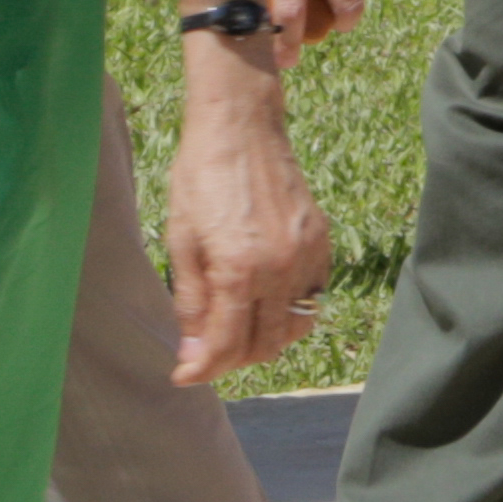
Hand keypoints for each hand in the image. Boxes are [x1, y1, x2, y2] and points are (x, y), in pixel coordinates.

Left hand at [158, 30, 333, 382]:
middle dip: (231, 360)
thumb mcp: (181, 241)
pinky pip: (313, 295)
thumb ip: (190, 302)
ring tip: (234, 330)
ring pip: (295, 326)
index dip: (202, 369)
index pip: (227, 345)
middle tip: (204, 354)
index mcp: (239, 269)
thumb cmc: (200, 178)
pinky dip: (289, 311)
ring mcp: (307, 253)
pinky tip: (263, 301)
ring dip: (264, 340)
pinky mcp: (321, 239)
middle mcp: (281, 266)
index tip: (183, 376)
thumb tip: (191, 356)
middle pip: (264, 344)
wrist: (241, 126)